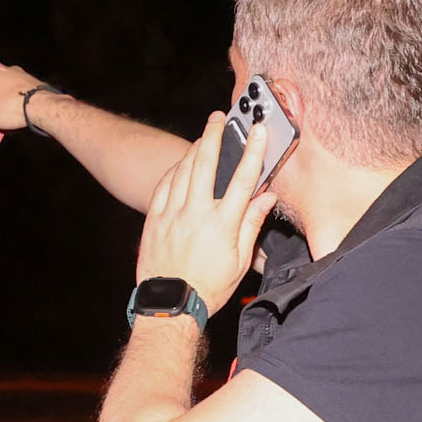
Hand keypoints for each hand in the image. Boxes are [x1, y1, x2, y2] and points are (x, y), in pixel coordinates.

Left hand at [135, 111, 275, 308]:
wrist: (171, 304)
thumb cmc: (209, 287)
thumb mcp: (240, 261)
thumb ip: (252, 224)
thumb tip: (266, 197)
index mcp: (223, 224)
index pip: (243, 179)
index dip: (252, 151)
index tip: (257, 130)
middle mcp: (197, 214)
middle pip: (206, 164)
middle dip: (214, 135)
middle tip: (219, 118)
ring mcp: (173, 214)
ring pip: (183, 171)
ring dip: (194, 149)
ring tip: (203, 136)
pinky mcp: (155, 220)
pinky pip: (164, 186)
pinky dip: (174, 171)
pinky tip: (181, 164)